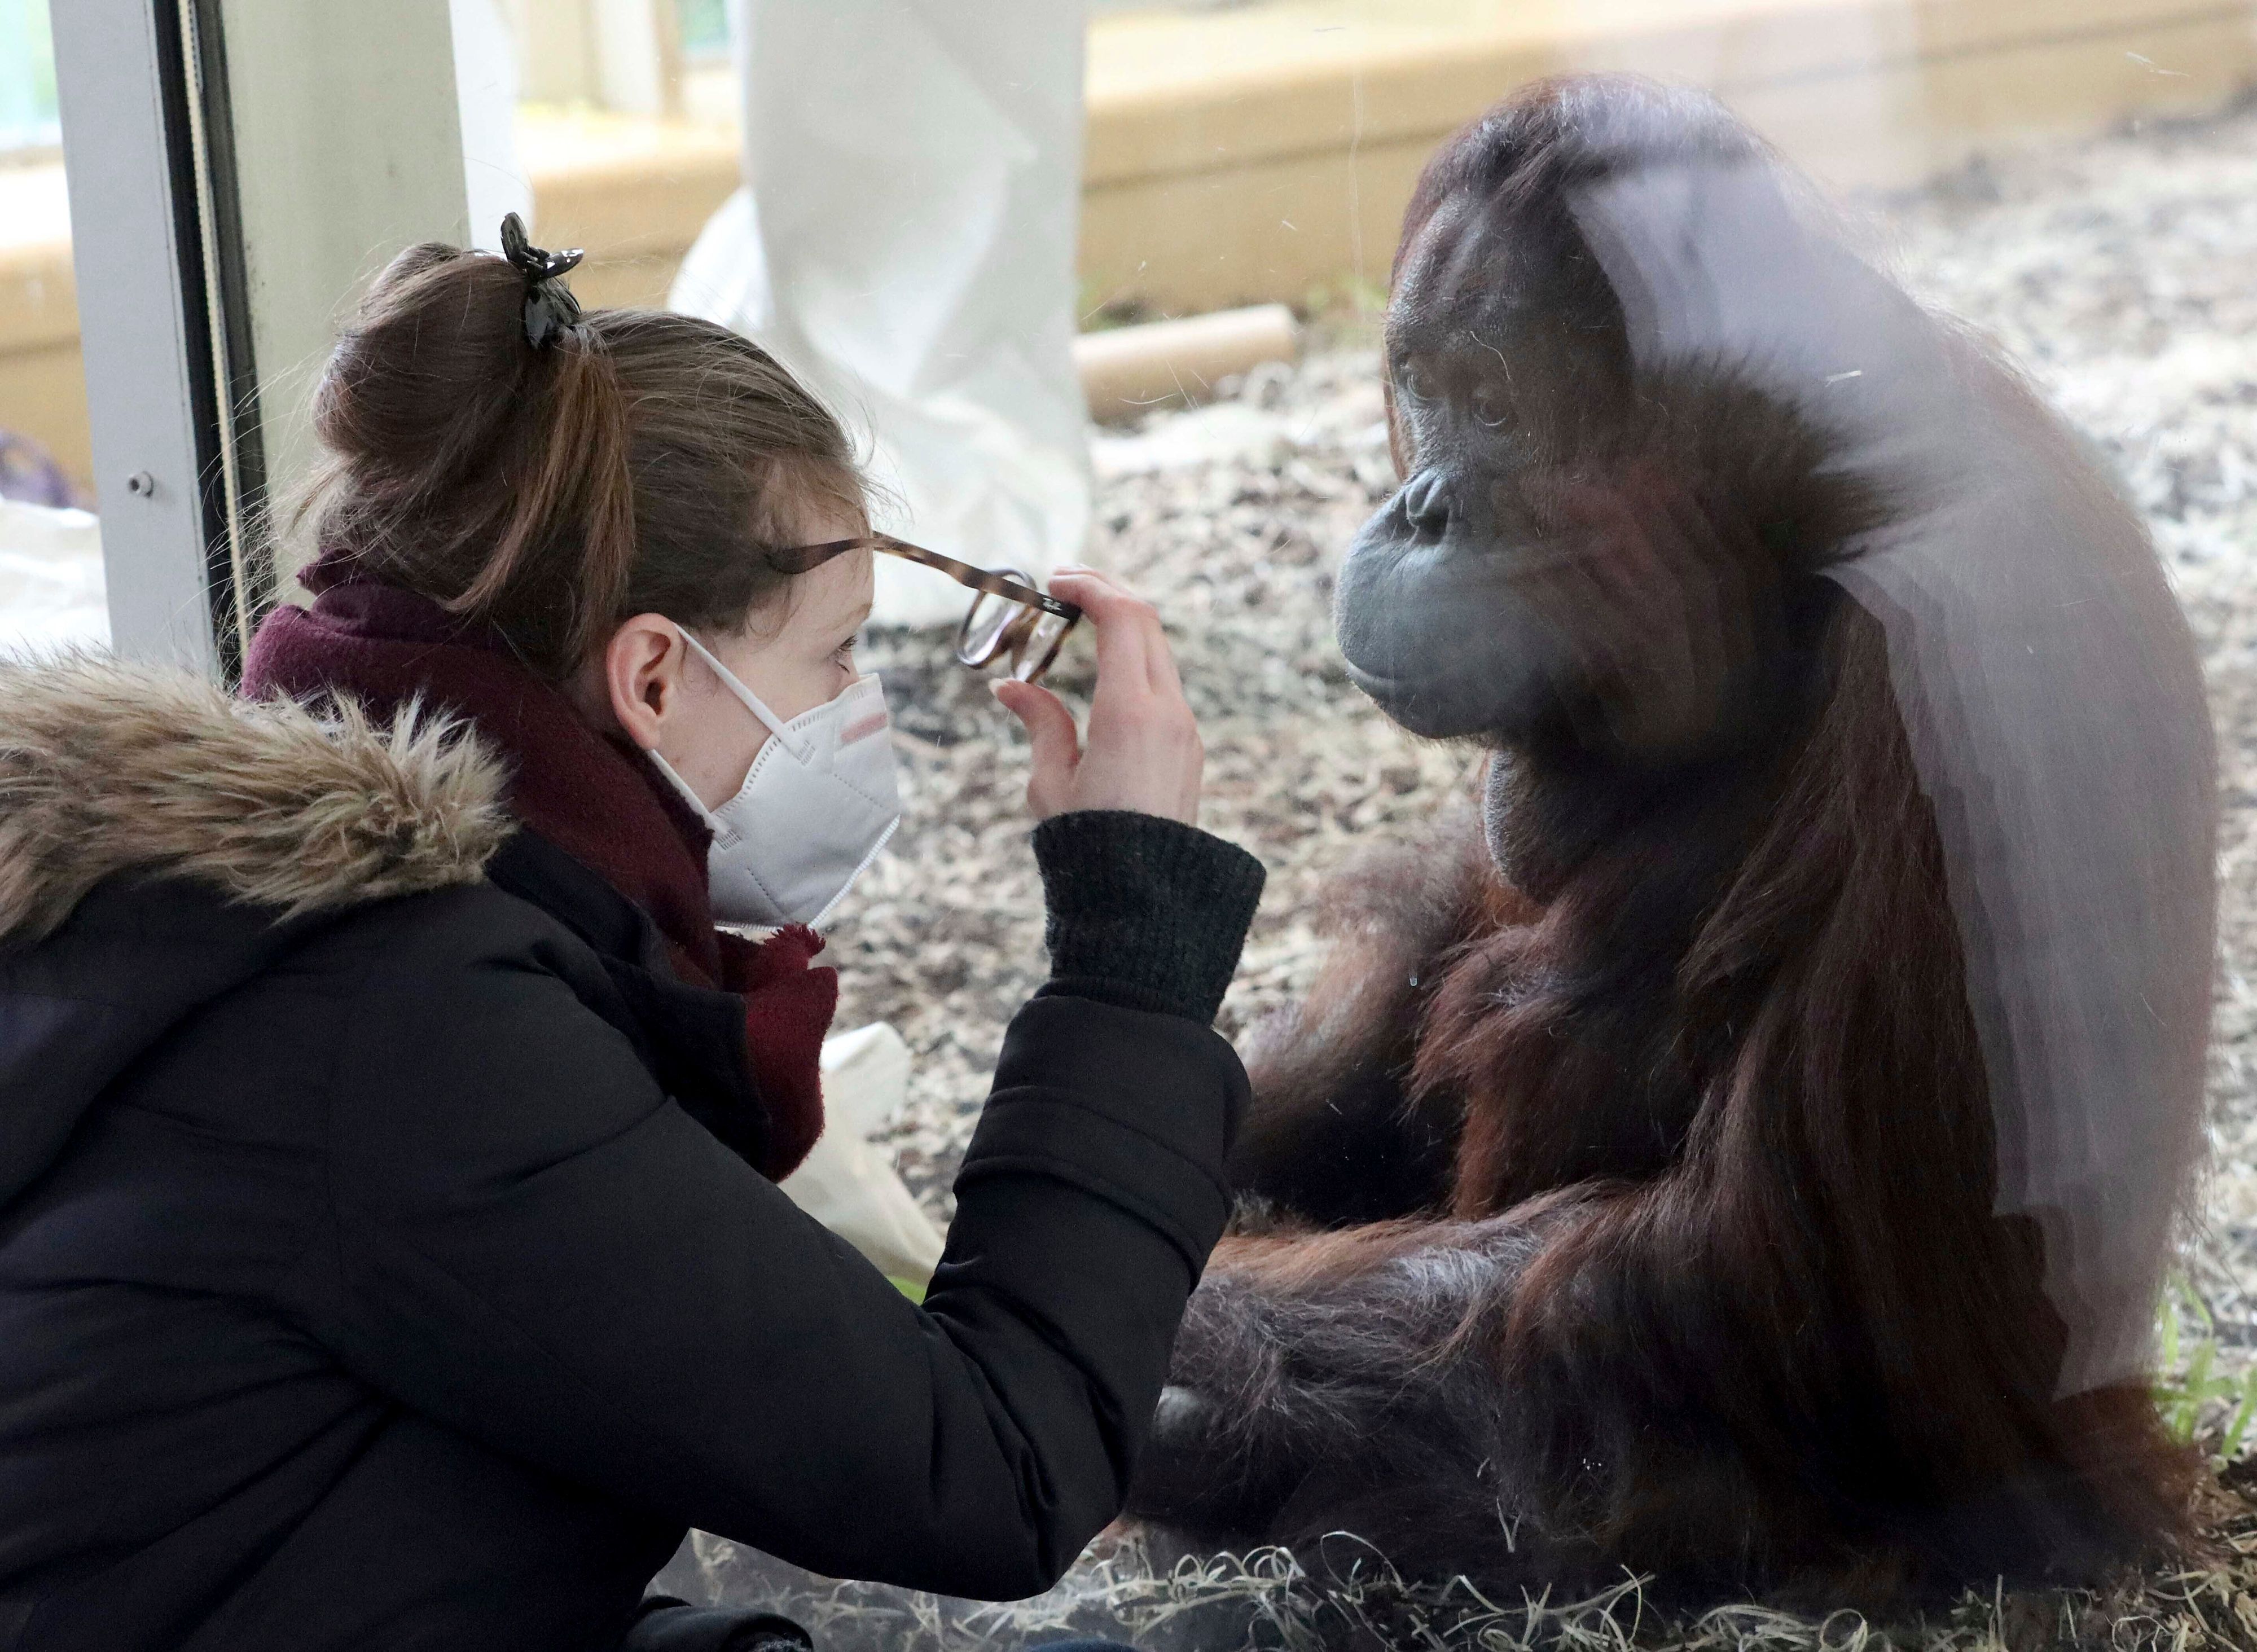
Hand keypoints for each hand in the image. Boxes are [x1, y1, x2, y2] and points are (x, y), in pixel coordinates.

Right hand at [991, 568, 1203, 825]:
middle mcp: (1167, 711)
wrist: (1146, 897)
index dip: (1090, 588)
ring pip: (1159, 651)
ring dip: (1124, 624)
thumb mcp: (1050, 782)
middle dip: (1108, 592)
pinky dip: (1136, 658)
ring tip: (1081, 617)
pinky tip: (1105, 663)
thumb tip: (1010, 687)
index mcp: (1130, 712)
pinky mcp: (1189, 746)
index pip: (1121, 619)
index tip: (1055, 580)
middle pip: (1147, 623)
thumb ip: (1038, 722)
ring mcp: (1185, 728)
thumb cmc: (1090, 846)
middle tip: (1066, 583)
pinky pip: (1164, 684)